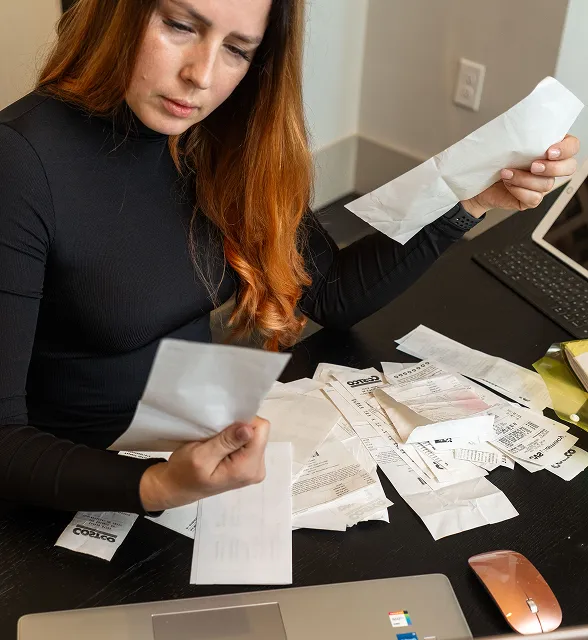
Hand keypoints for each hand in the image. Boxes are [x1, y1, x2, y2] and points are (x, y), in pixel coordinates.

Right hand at [139, 416, 269, 511]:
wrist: (178, 487)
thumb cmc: (184, 472)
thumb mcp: (200, 455)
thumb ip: (225, 442)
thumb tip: (248, 429)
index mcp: (247, 467)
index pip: (260, 429)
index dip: (243, 421)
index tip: (223, 426)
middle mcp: (257, 469)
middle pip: (259, 432)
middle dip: (238, 429)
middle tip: (216, 436)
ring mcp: (254, 468)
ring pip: (254, 436)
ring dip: (235, 434)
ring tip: (216, 443)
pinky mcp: (249, 465)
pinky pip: (248, 443)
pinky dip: (235, 440)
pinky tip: (220, 447)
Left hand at [462, 134, 580, 217]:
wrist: (477, 183)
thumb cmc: (492, 161)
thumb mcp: (506, 144)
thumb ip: (520, 136)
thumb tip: (521, 124)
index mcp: (548, 149)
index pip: (572, 146)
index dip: (566, 149)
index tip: (549, 151)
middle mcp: (549, 167)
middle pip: (569, 168)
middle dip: (552, 168)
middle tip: (533, 166)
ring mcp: (541, 184)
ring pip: (546, 184)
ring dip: (525, 179)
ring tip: (506, 173)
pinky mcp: (531, 199)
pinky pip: (534, 198)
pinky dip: (519, 190)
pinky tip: (507, 184)